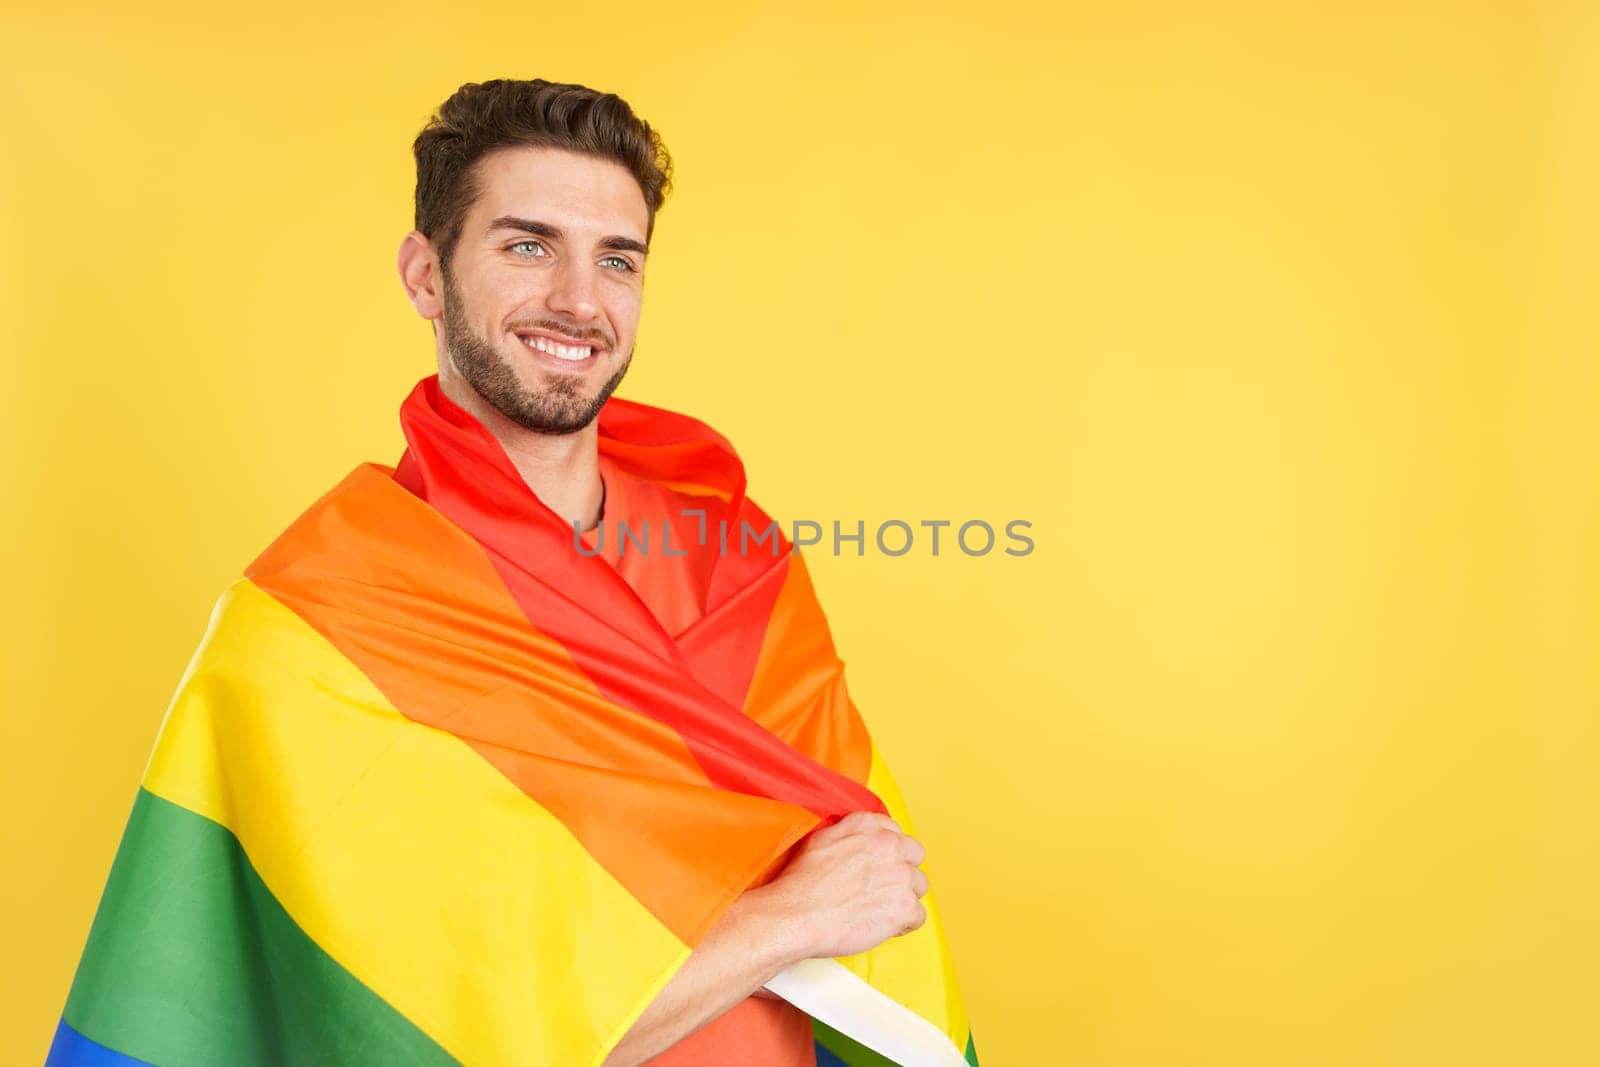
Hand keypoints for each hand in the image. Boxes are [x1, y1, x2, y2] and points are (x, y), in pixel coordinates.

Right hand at [760, 811, 929, 961]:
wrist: (796, 914)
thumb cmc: (802, 882)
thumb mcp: (822, 838)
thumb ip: (851, 833)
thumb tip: (862, 840)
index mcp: (869, 826)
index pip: (897, 834)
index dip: (888, 853)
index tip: (878, 866)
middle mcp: (890, 846)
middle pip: (914, 857)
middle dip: (901, 872)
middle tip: (880, 889)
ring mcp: (901, 877)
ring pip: (919, 886)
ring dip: (903, 897)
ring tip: (878, 909)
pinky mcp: (904, 907)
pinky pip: (918, 916)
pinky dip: (903, 924)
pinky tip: (882, 925)